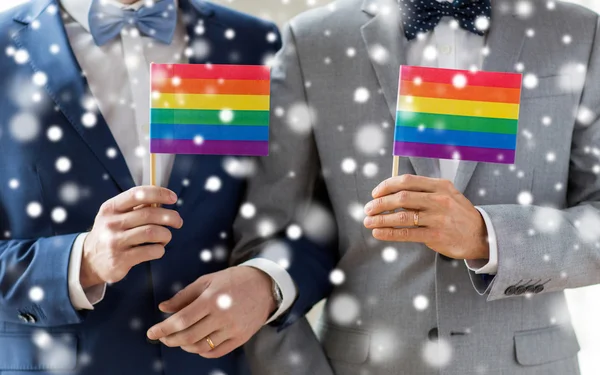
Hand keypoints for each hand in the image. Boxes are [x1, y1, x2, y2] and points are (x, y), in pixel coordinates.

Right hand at [81, 186, 181, 287]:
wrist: (88, 260)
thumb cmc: (111, 233)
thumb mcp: (115, 215)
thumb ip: (136, 207)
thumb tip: (164, 199)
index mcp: (110, 208)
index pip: (137, 194)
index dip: (159, 193)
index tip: (173, 198)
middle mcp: (111, 223)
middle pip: (150, 214)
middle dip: (170, 216)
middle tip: (178, 221)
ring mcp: (115, 242)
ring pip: (153, 233)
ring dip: (166, 234)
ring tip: (165, 237)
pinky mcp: (121, 260)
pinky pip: (151, 251)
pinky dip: (160, 249)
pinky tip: (157, 249)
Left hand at [146, 266, 275, 357]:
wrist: (264, 286)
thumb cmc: (233, 280)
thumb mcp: (207, 280)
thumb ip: (184, 295)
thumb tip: (163, 308)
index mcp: (212, 299)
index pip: (181, 320)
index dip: (163, 328)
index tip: (151, 332)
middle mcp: (222, 316)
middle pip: (189, 336)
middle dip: (170, 339)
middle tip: (162, 337)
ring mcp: (232, 329)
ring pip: (201, 346)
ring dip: (185, 346)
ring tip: (178, 339)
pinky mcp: (241, 338)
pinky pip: (216, 351)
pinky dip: (202, 351)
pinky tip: (195, 345)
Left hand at [363, 174, 488, 259]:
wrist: (481, 235)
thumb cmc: (458, 213)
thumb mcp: (447, 194)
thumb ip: (423, 191)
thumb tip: (392, 192)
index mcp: (440, 186)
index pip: (407, 181)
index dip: (387, 185)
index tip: (375, 193)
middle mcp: (439, 200)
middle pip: (401, 197)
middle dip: (380, 203)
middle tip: (368, 209)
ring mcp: (438, 218)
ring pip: (401, 216)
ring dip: (381, 219)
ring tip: (368, 222)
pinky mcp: (436, 236)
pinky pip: (407, 233)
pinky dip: (389, 233)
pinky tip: (378, 233)